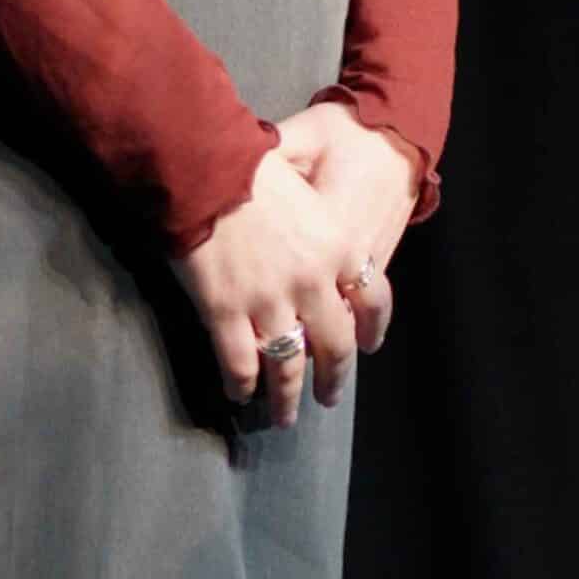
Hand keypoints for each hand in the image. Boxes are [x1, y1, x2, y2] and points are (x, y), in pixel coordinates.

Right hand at [165, 103, 417, 424]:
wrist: (206, 163)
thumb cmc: (252, 164)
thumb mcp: (308, 190)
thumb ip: (320, 230)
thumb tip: (319, 257)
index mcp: (338, 245)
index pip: (372, 298)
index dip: (371, 328)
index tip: (366, 346)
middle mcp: (313, 282)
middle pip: (333, 346)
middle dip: (332, 378)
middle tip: (327, 396)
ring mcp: (269, 302)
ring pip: (287, 367)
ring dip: (286, 396)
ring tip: (284, 415)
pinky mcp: (226, 312)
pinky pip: (239, 364)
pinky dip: (241, 384)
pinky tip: (239, 392)